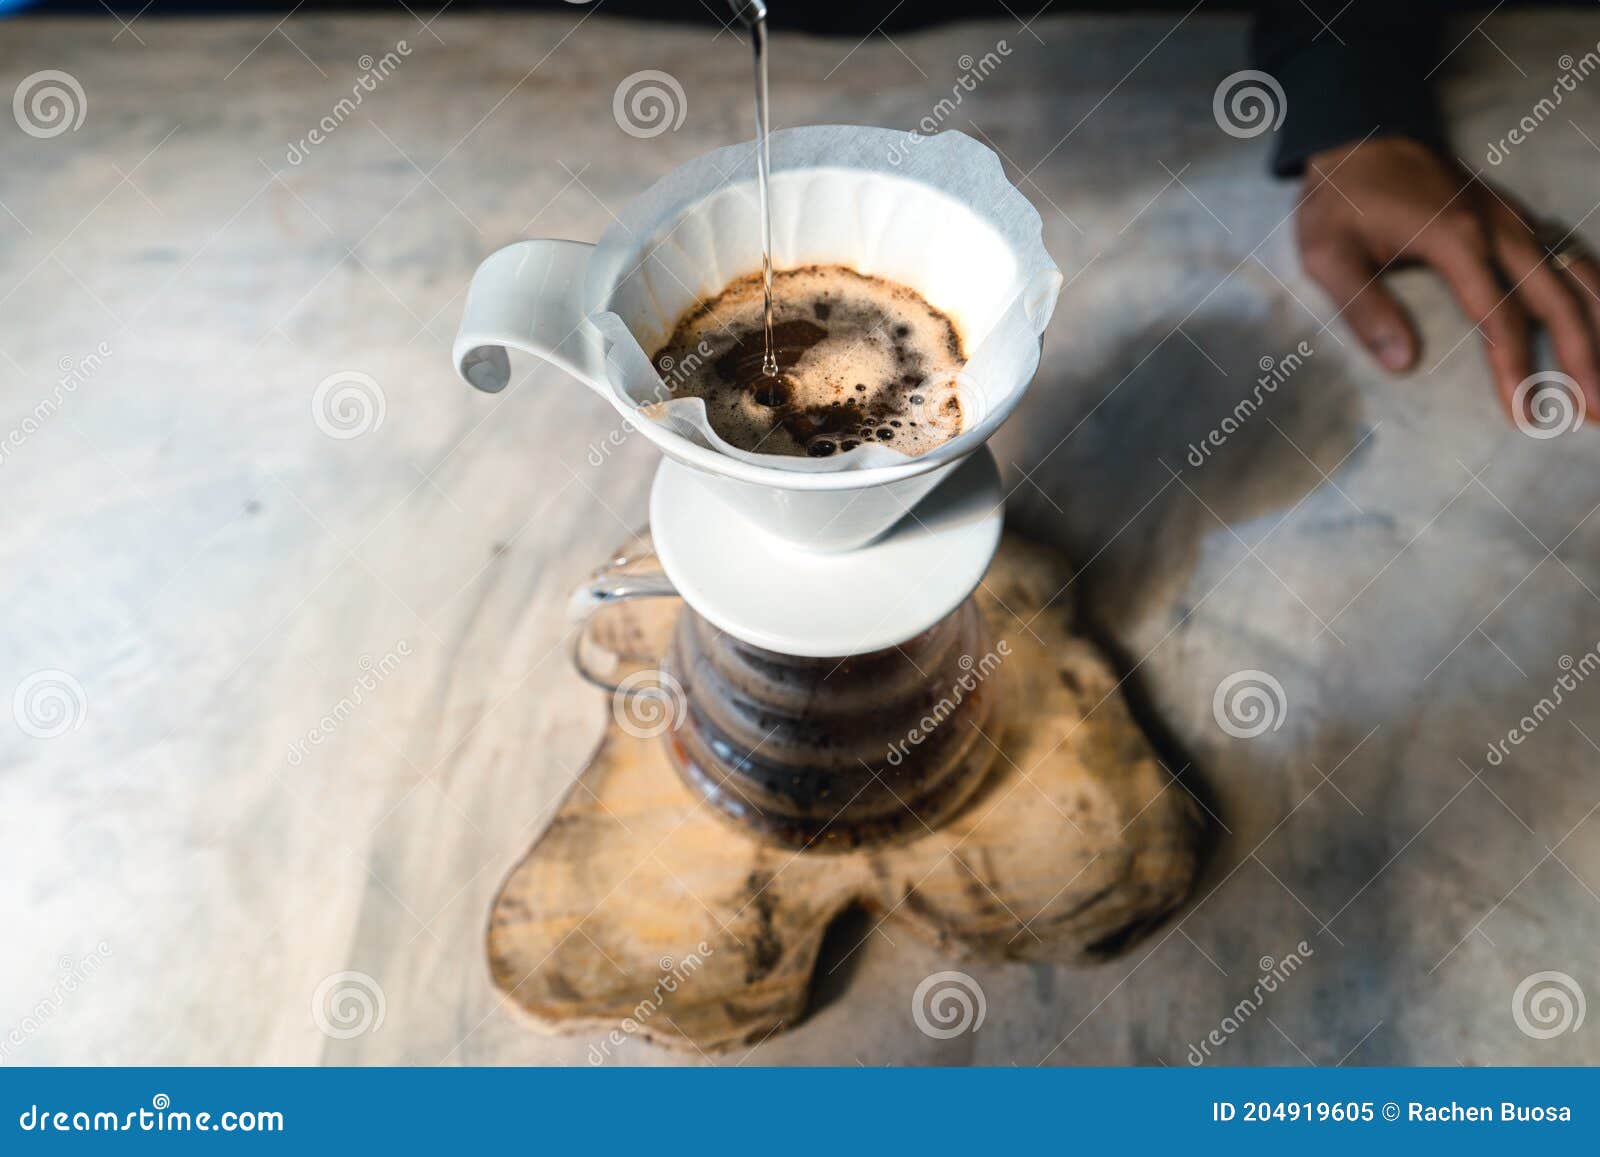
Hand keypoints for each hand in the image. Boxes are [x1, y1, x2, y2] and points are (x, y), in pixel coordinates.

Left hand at [1295, 137, 1599, 423]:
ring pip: (1575, 273)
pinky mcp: (1513, 215)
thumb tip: (1403, 364)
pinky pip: (1568, 253)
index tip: (1523, 414)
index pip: (1499, 318)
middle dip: (1582, 357)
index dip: (1515, 369)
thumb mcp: (1328, 256)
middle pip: (1556, 299)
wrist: (1358, 135)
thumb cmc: (1339, 202)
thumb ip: (1364, 308)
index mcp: (1456, 241)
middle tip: (1595, 413)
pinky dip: (1592, 289)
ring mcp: (1512, 218)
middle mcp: (1498, 228)